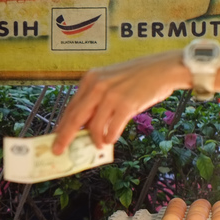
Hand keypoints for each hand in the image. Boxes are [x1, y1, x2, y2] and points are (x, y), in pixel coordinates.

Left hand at [52, 50, 188, 154]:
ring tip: (99, 145)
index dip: (61, 125)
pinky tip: (109, 140)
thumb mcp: (111, 82)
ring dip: (94, 139)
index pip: (71, 107)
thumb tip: (86, 125)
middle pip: (75, 117)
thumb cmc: (138, 77)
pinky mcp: (126, 104)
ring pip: (93, 126)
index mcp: (91, 80)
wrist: (164, 69)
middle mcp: (97, 86)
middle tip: (58, 150)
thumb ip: (97, 100)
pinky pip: (111, 128)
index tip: (55, 138)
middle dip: (65, 137)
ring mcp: (111, 95)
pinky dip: (109, 137)